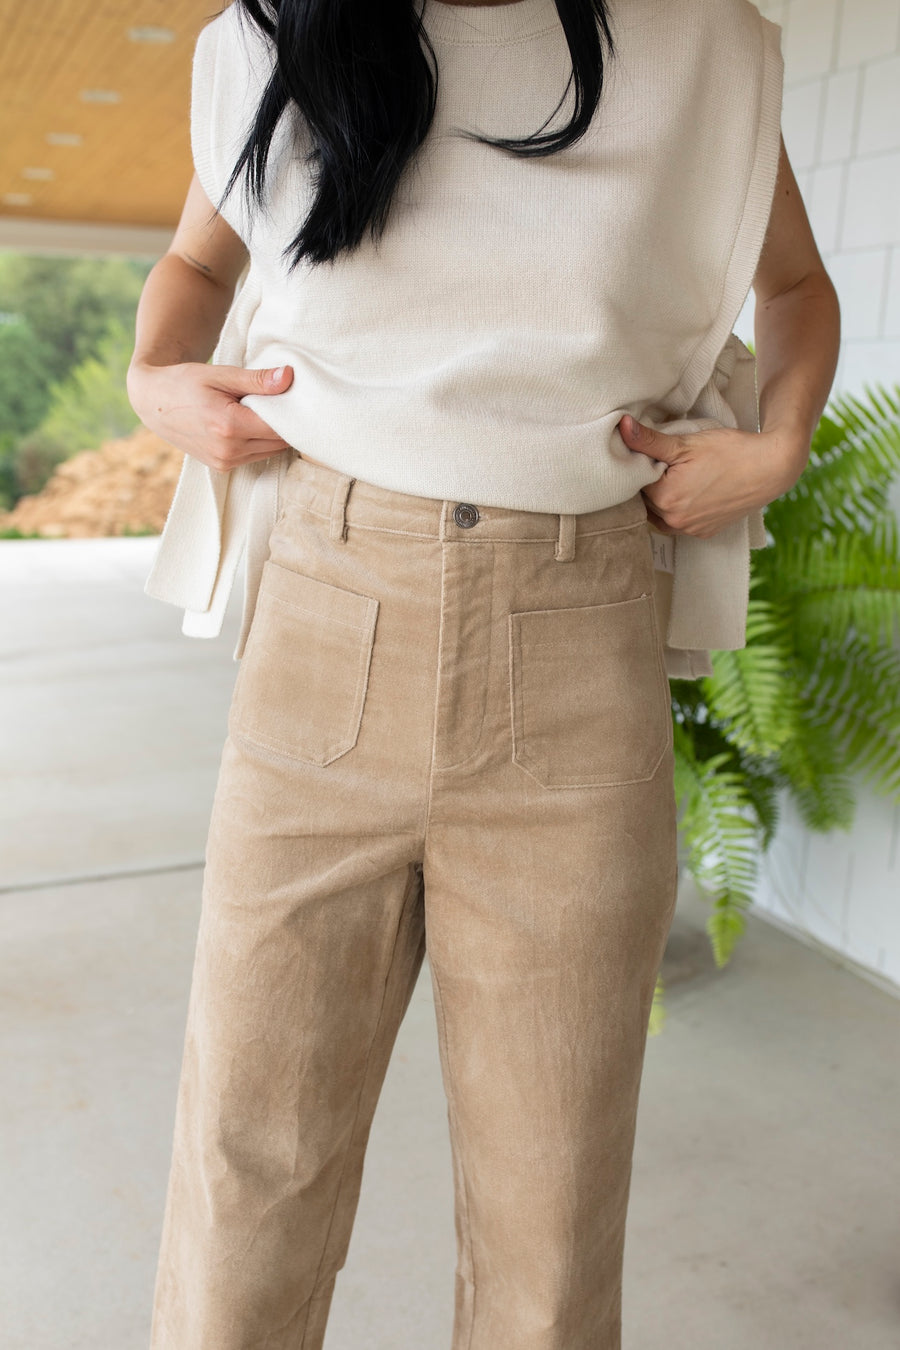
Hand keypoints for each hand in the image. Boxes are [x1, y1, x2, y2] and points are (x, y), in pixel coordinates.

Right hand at [126, 360, 294, 471]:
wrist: (153, 402)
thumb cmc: (184, 382)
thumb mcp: (220, 374)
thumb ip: (256, 380)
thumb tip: (288, 377)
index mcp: (228, 426)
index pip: (279, 427)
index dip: (292, 411)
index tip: (294, 395)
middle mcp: (228, 451)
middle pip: (278, 441)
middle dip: (284, 422)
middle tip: (281, 399)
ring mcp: (225, 462)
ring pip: (270, 451)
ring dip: (273, 434)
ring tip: (262, 410)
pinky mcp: (222, 467)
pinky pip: (255, 456)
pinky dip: (260, 441)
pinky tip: (251, 423)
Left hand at [617, 413, 806, 538]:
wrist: (771, 468)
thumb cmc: (731, 451)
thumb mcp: (686, 442)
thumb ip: (650, 440)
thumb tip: (621, 428)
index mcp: (664, 498)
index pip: (635, 481)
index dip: (641, 465)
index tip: (653, 453)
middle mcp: (674, 521)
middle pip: (646, 499)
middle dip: (650, 482)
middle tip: (667, 462)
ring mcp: (690, 530)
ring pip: (661, 513)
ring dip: (663, 498)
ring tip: (679, 476)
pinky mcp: (704, 533)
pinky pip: (680, 523)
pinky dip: (679, 509)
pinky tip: (691, 491)